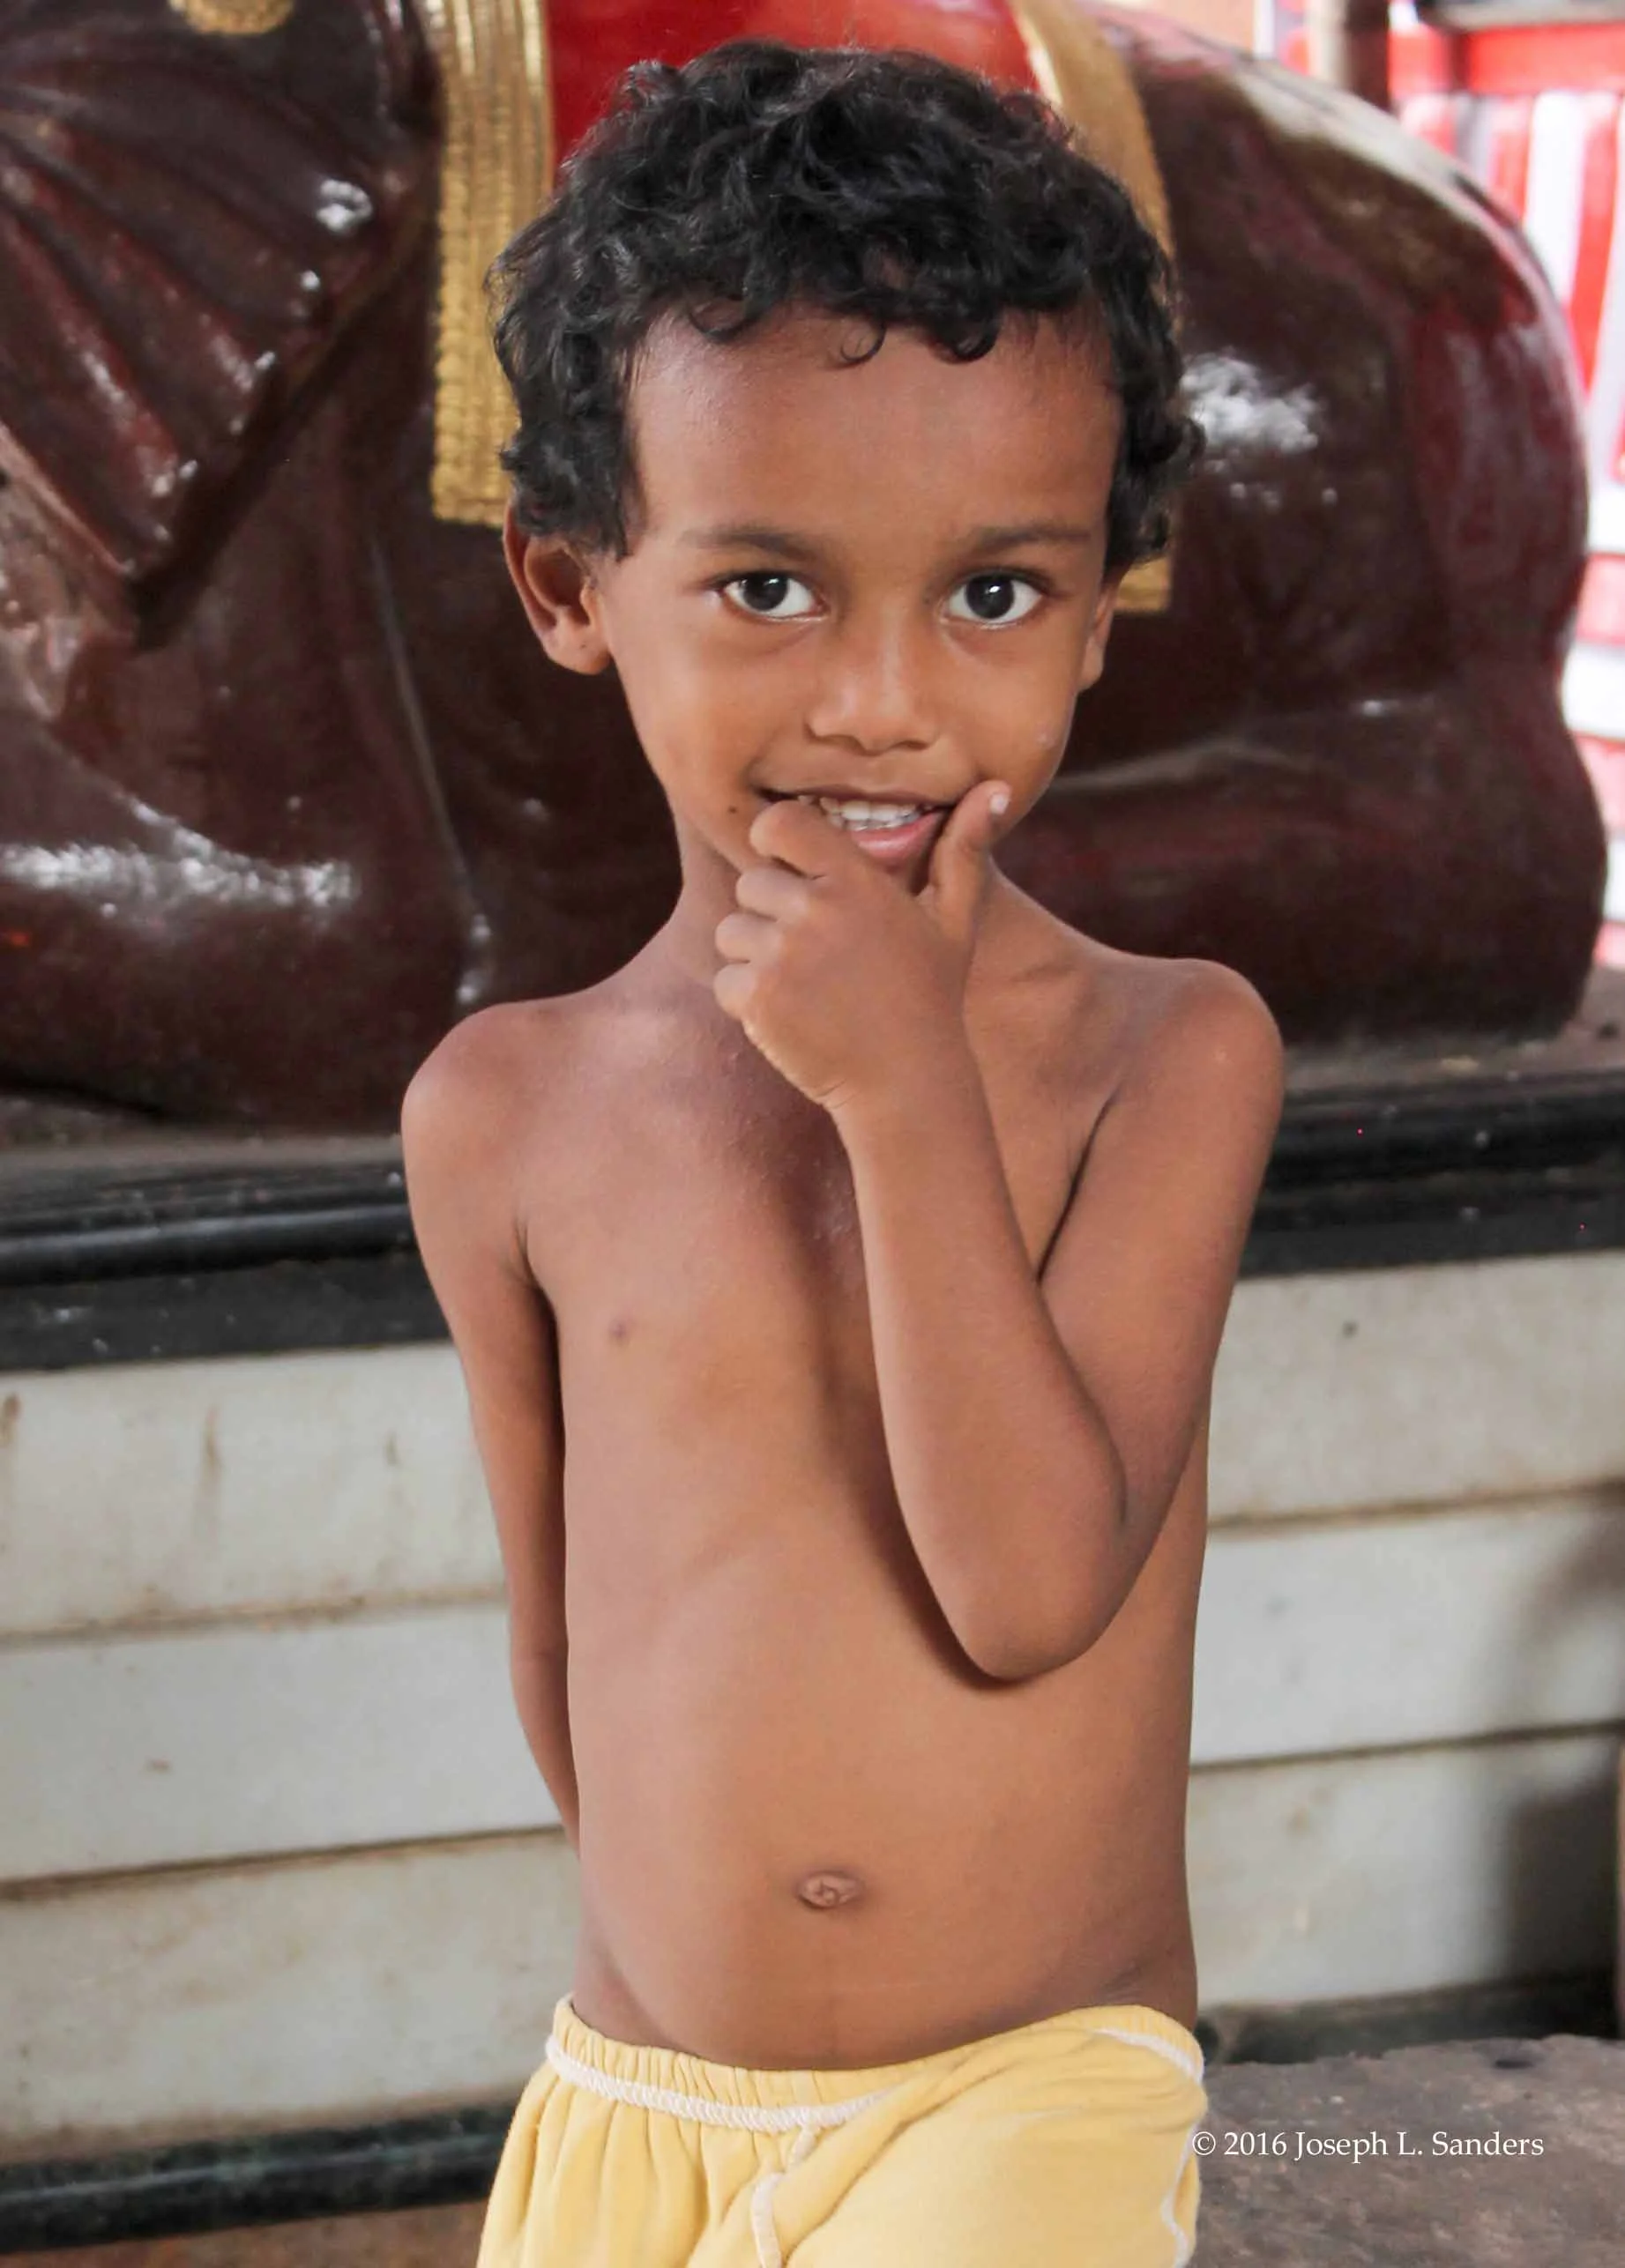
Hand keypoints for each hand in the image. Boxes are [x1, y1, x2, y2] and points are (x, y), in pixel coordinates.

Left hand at [712, 781, 1009, 1113]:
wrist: (907, 1083)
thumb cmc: (930, 996)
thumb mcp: (955, 922)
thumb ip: (964, 851)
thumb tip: (997, 787)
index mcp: (855, 880)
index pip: (778, 823)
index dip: (773, 841)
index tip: (789, 866)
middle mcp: (814, 909)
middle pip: (750, 883)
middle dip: (771, 913)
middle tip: (815, 952)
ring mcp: (781, 955)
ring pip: (732, 932)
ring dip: (756, 957)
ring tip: (806, 985)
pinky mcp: (758, 998)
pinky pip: (725, 980)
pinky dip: (748, 1001)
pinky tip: (793, 1015)